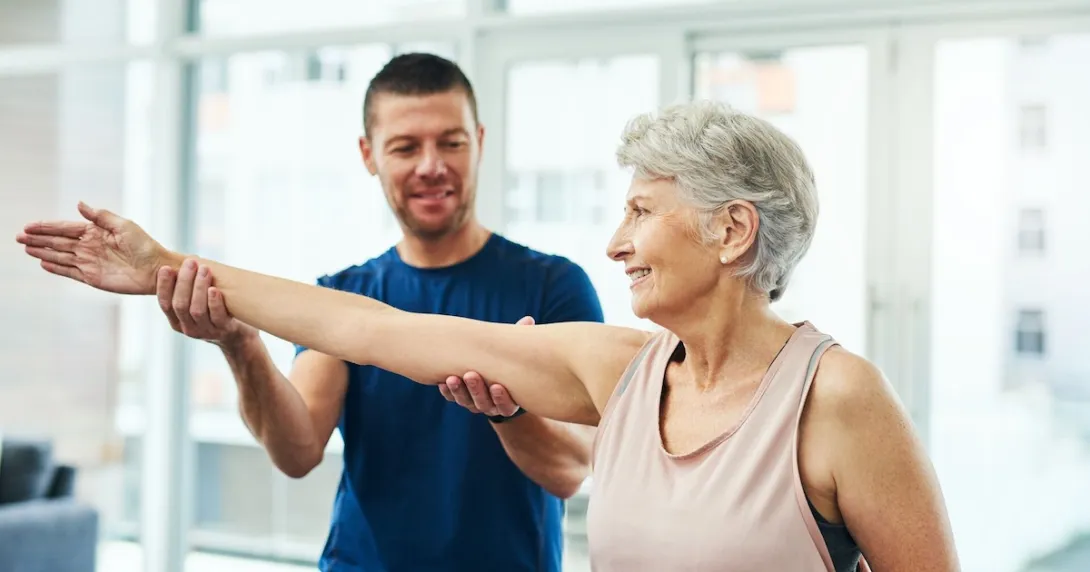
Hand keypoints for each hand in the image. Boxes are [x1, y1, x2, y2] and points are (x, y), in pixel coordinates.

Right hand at [15, 202, 167, 294]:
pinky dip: (56, 268)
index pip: (65, 228)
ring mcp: (89, 262)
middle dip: (38, 239)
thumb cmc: (145, 246)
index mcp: (95, 232)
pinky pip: (69, 272)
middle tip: (19, 237)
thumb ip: (100, 216)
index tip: (29, 226)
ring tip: (26, 248)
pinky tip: (43, 263)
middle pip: (58, 242)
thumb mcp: (124, 226)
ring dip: (43, 252)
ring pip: (60, 256)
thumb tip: (79, 204)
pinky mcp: (92, 277)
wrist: (157, 269)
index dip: (46, 227)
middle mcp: (89, 246)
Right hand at [156, 261, 253, 346]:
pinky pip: (217, 316)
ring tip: (204, 270)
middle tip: (190, 262)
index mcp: (177, 321)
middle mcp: (188, 328)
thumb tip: (183, 259)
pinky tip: (214, 289)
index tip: (166, 268)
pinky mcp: (223, 330)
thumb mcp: (197, 303)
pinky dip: (214, 302)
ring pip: (196, 310)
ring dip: (199, 288)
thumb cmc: (215, 312)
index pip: (165, 303)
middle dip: (184, 282)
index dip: (164, 286)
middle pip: (180, 305)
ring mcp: (206, 331)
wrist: (239, 335)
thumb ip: (188, 288)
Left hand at [438, 315, 532, 417]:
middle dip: (476, 390)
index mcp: (510, 400)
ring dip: (459, 391)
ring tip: (452, 378)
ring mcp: (474, 403)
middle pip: (483, 403)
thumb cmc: (508, 360)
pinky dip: (447, 391)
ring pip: (466, 402)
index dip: (501, 397)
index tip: (497, 386)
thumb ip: (521, 340)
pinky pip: (452, 397)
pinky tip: (442, 382)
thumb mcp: (515, 352)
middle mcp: (491, 405)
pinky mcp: (460, 398)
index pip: (506, 405)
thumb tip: (528, 320)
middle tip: (470, 375)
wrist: (492, 369)